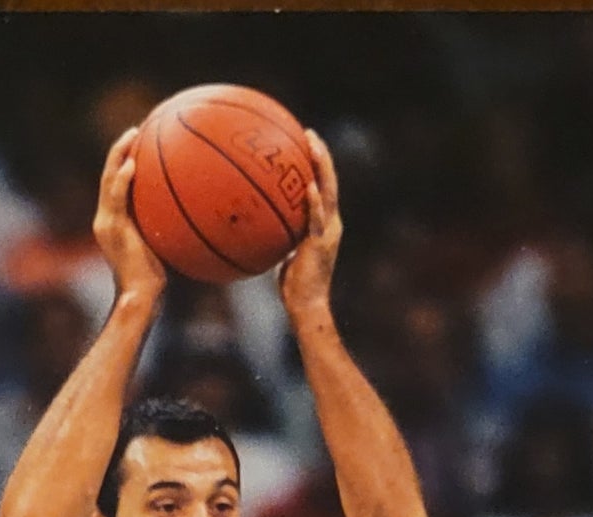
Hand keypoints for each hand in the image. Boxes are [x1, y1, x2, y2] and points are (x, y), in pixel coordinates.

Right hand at [93, 130, 167, 304]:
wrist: (140, 295)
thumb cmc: (154, 277)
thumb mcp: (159, 244)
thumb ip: (162, 223)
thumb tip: (188, 208)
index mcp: (113, 220)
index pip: (114, 184)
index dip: (123, 161)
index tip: (139, 141)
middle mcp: (105, 218)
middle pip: (108, 175)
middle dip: (119, 150)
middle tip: (136, 129)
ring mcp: (106, 223)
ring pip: (108, 180)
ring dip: (118, 155)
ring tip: (132, 135)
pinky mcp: (112, 229)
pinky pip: (116, 198)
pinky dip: (122, 180)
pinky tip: (132, 165)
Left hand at [278, 131, 341, 320]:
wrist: (306, 306)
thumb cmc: (293, 287)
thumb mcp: (285, 255)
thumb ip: (280, 238)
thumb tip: (261, 228)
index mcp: (324, 224)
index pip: (323, 187)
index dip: (317, 165)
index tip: (305, 144)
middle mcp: (331, 223)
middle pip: (330, 181)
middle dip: (321, 156)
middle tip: (309, 134)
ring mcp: (328, 231)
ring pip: (329, 191)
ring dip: (321, 167)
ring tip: (312, 146)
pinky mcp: (321, 243)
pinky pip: (317, 218)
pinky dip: (314, 201)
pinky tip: (308, 186)